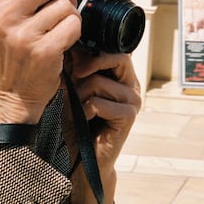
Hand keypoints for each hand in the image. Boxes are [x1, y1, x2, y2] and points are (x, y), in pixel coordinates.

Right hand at [0, 0, 80, 123]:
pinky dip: (75, 31)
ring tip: (61, 28)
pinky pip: (72, 25)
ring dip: (71, 15)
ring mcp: (22, 35)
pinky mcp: (42, 51)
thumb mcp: (1, 22)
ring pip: (64, 5)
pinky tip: (64, 41)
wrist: (11, 95)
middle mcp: (4, 17)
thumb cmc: (13, 55)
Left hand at [62, 50, 140, 203]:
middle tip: (74, 74)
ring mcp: (132, 102)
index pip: (115, 49)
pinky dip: (85, 111)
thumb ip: (76, 70)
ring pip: (100, 82)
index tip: (72, 57)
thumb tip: (71, 45)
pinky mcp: (128, 117)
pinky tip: (84, 120)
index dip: (92, 50)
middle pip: (118, 57)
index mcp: (121, 77)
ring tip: (78, 109)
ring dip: (81, 95)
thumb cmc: (77, 124)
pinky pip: (99, 102)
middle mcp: (131, 87)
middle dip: (90, 64)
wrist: (81, 158)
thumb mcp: (73, 91)